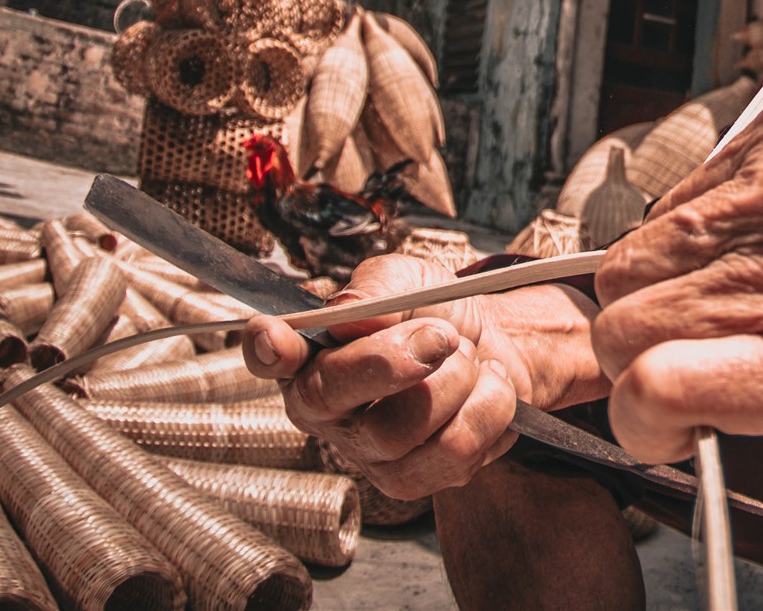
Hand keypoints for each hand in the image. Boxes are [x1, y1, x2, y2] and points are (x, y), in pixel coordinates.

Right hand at [243, 254, 604, 499]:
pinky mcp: (410, 481)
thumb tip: (352, 316)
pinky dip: (488, 406)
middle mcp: (324, 410)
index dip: (265, 349)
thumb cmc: (436, 314)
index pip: (267, 356)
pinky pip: (454, 450)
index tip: (274, 336)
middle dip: (399, 357)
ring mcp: (365, 453)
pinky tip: (484, 390)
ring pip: (401, 428)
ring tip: (467, 360)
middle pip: (333, 396)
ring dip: (457, 380)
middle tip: (444, 334)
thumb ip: (378, 290)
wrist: (497, 347)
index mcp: (309, 354)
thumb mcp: (409, 281)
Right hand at [592, 75, 762, 463]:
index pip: (639, 378)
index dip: (637, 409)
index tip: (664, 412)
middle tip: (703, 355)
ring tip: (754, 289)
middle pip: (625, 299)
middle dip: (644, 339)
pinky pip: (707, 170)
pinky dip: (722, 207)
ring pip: (649, 231)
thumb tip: (671, 391)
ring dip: (676, 270)